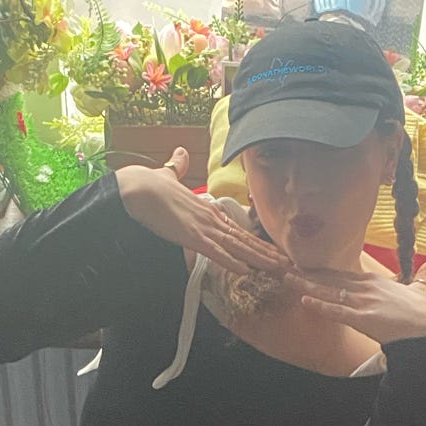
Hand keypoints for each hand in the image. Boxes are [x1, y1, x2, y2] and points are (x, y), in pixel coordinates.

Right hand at [115, 150, 285, 277]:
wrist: (138, 187)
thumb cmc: (150, 184)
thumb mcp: (168, 176)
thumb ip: (177, 168)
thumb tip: (180, 154)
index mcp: (209, 209)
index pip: (239, 229)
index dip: (257, 242)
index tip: (272, 252)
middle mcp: (212, 218)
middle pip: (245, 239)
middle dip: (267, 253)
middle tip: (288, 264)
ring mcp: (204, 227)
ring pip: (237, 246)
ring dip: (258, 259)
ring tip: (278, 269)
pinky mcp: (192, 236)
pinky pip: (216, 252)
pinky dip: (231, 261)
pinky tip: (245, 271)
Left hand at [288, 259, 425, 344]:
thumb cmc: (424, 314)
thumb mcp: (420, 291)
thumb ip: (423, 277)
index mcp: (375, 282)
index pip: (343, 274)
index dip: (323, 271)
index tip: (307, 266)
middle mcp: (366, 288)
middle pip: (332, 279)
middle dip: (309, 274)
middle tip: (288, 266)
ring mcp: (363, 303)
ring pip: (330, 292)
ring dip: (307, 285)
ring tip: (288, 278)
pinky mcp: (363, 319)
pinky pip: (337, 311)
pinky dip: (320, 306)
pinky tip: (304, 301)